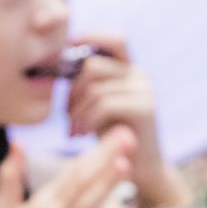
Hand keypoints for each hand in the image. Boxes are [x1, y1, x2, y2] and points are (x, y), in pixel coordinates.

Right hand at [0, 133, 136, 207]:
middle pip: (83, 183)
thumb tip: (18, 142)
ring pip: (89, 207)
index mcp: (39, 204)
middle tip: (127, 137)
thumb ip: (11, 175)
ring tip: (126, 165)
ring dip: (108, 186)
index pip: (71, 172)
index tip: (113, 135)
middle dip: (105, 159)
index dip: (93, 152)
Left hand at [65, 34, 188, 207]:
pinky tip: (82, 135)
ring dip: (76, 111)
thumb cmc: (113, 136)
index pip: (115, 38)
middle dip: (71, 90)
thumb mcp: (98, 104)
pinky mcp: (145, 108)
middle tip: (66, 116)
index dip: (90, 38)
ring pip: (95, 87)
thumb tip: (62, 62)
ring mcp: (144, 90)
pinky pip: (105, 104)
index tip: (66, 53)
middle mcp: (140, 74)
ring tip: (73, 131)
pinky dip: (87, 120)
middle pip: (93, 64)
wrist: (142, 169)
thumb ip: (88, 83)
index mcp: (130, 69)